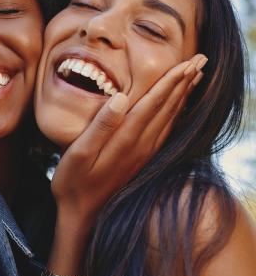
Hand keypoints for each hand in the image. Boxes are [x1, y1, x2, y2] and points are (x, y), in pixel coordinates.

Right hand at [52, 53, 206, 223]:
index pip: (153, 103)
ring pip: (170, 118)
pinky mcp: (142, 160)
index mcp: (126, 139)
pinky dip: (176, 113)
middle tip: (201, 60)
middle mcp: (141, 145)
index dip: (170, 81)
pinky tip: (179, 105)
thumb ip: (101, 126)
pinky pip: (166, 130)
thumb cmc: (73, 182)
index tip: (186, 62)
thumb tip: (120, 97)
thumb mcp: (78, 153)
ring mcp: (144, 154)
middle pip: (168, 107)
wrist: (82, 215)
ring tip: (196, 76)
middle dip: (184, 82)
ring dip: (183, 95)